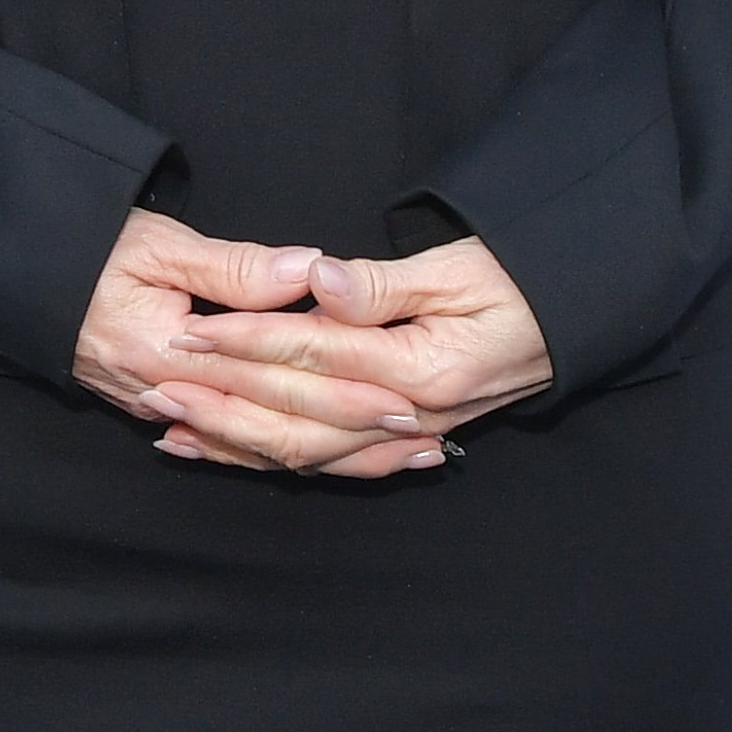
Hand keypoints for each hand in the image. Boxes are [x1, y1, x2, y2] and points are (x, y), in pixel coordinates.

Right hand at [74, 211, 447, 479]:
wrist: (27, 274)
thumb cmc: (91, 249)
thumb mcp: (159, 245)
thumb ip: (237, 268)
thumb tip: (310, 272)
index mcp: (166, 355)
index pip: (270, 382)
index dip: (340, 392)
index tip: (402, 396)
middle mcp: (166, 399)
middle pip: (275, 428)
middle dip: (353, 437)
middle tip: (424, 438)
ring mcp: (166, 413)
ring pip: (261, 450)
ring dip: (334, 456)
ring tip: (400, 457)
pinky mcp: (168, 413)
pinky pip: (235, 448)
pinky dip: (289, 455)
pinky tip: (335, 460)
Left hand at [169, 233, 552, 468]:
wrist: (570, 317)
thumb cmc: (518, 281)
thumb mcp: (458, 268)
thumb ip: (382, 284)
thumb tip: (319, 282)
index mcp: (426, 370)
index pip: (318, 356)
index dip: (250, 343)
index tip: (194, 329)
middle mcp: (415, 418)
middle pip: (301, 417)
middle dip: (225, 403)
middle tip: (161, 384)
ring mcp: (411, 439)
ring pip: (309, 454)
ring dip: (238, 444)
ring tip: (173, 431)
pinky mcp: (405, 444)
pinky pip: (332, 464)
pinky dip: (277, 461)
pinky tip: (229, 452)